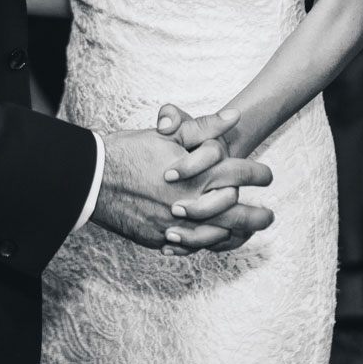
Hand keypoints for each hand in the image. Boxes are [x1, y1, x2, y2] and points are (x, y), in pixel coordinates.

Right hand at [92, 123, 272, 254]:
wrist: (93, 178)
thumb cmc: (130, 151)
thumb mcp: (168, 133)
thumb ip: (205, 126)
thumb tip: (235, 116)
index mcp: (198, 174)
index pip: (240, 175)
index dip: (259, 175)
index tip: (268, 177)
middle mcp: (192, 203)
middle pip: (238, 215)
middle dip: (258, 217)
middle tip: (269, 216)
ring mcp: (176, 225)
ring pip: (217, 237)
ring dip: (235, 235)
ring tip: (246, 233)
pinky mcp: (160, 239)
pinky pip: (190, 247)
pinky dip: (204, 244)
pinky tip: (211, 240)